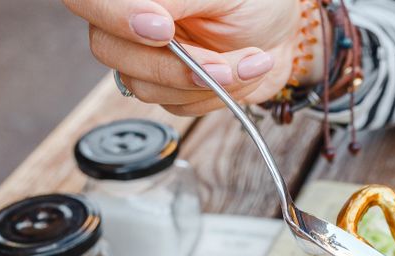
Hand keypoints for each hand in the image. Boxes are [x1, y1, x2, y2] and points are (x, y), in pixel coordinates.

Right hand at [63, 0, 312, 114]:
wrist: (285, 31)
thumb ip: (179, 0)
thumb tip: (145, 16)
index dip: (117, 17)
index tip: (163, 28)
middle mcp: (129, 21)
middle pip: (109, 50)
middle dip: (174, 63)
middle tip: (222, 62)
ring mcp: (148, 57)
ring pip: (143, 86)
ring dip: (204, 82)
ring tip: (249, 60)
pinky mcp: (172, 88)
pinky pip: (177, 106)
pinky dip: (217, 96)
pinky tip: (243, 72)